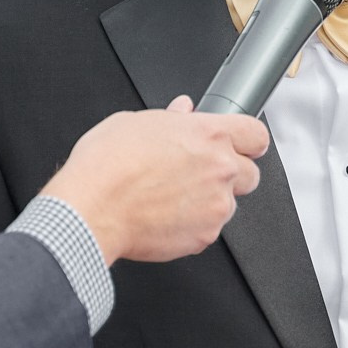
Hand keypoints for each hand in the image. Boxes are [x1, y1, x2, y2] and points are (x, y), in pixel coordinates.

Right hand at [44, 98, 267, 265]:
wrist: (91, 209)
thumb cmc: (106, 166)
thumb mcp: (134, 123)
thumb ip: (171, 117)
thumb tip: (182, 111)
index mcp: (209, 134)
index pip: (256, 135)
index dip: (247, 142)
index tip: (240, 147)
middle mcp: (220, 169)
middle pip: (250, 174)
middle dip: (229, 175)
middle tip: (197, 175)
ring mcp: (216, 205)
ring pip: (229, 204)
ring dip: (210, 202)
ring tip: (172, 197)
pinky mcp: (205, 236)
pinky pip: (209, 229)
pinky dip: (194, 225)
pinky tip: (165, 216)